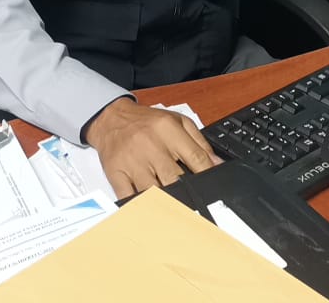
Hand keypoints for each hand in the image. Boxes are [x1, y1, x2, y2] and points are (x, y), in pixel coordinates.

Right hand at [84, 98, 220, 198]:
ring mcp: (132, 161)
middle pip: (175, 177)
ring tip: (175, 210)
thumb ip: (199, 142)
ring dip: (166, 202)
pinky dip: (140, 207)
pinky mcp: (116, 173)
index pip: (196, 158)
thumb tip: (217, 163)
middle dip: (187, 192)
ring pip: (153, 190)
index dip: (208, 175)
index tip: (212, 187)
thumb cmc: (146, 122)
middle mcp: (150, 145)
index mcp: (168, 130)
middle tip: (195, 204)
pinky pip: (129, 196)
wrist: (111, 117)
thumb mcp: (177, 121)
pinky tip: (149, 211)